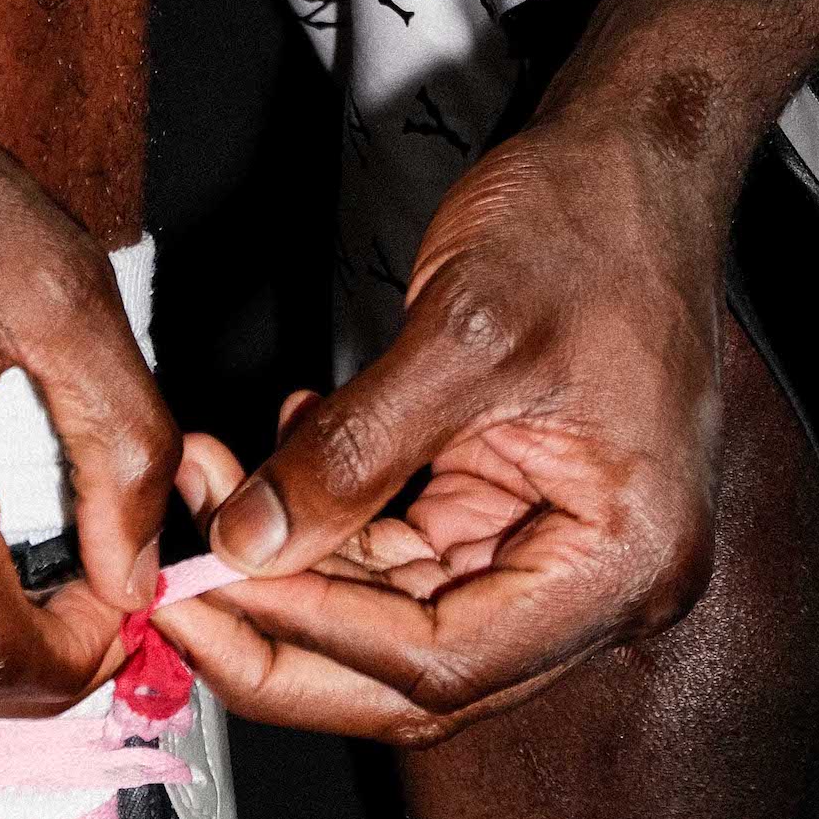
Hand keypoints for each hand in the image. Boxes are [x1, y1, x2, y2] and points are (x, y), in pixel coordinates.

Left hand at [155, 105, 730, 745]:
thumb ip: (352, 452)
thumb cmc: (594, 218)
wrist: (638, 151)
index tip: (206, 598)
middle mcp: (606, 579)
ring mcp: (561, 547)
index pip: (444, 659)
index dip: (312, 636)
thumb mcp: (462, 331)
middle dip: (290, 624)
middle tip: (180, 589)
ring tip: (213, 482)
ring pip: (399, 614)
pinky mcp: (519, 504)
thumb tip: (247, 542)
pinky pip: (408, 547)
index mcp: (625, 558)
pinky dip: (335, 511)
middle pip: (419, 667)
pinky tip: (284, 446)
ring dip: (298, 560)